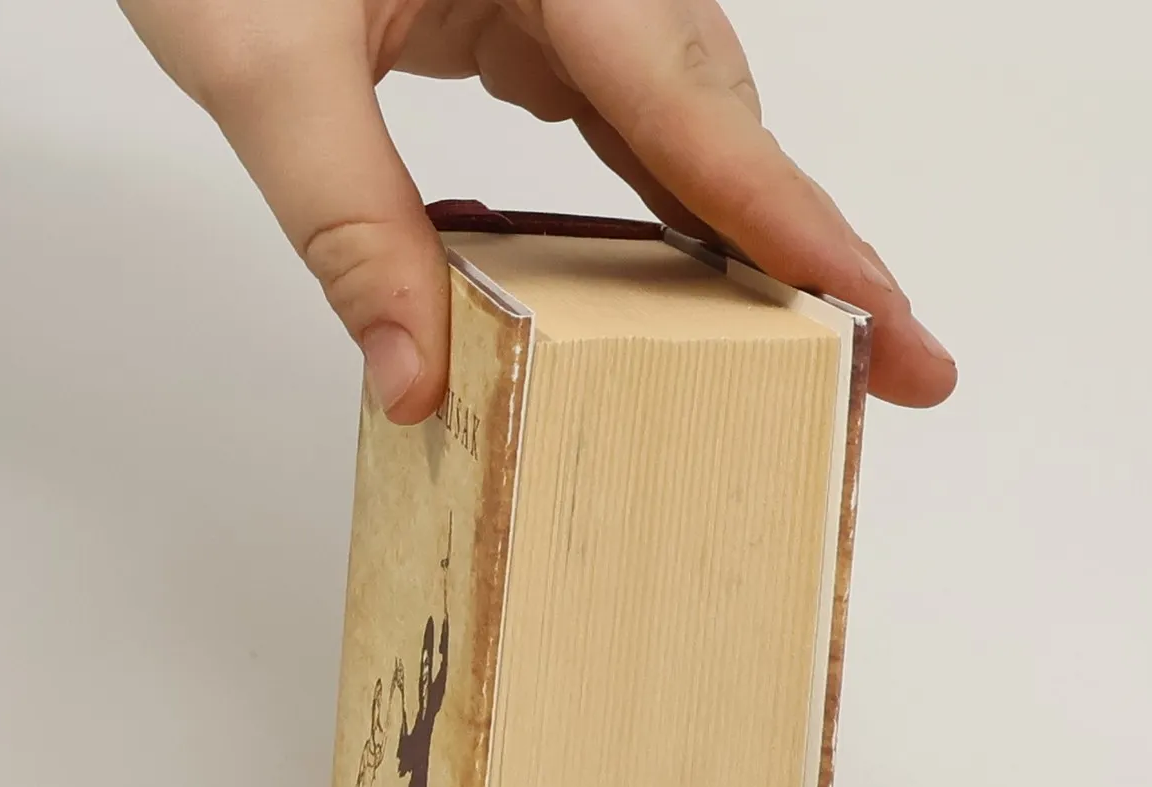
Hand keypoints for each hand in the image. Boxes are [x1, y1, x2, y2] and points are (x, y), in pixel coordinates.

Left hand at [117, 0, 955, 422]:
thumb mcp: (257, 59)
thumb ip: (347, 224)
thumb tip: (416, 384)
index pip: (693, 111)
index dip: (793, 229)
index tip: (881, 319)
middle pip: (726, 113)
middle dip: (808, 246)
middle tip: (894, 365)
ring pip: (693, 116)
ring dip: (750, 233)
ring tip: (823, 339)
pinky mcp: (538, 6)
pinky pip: (633, 112)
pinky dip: (671, 201)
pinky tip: (699, 279)